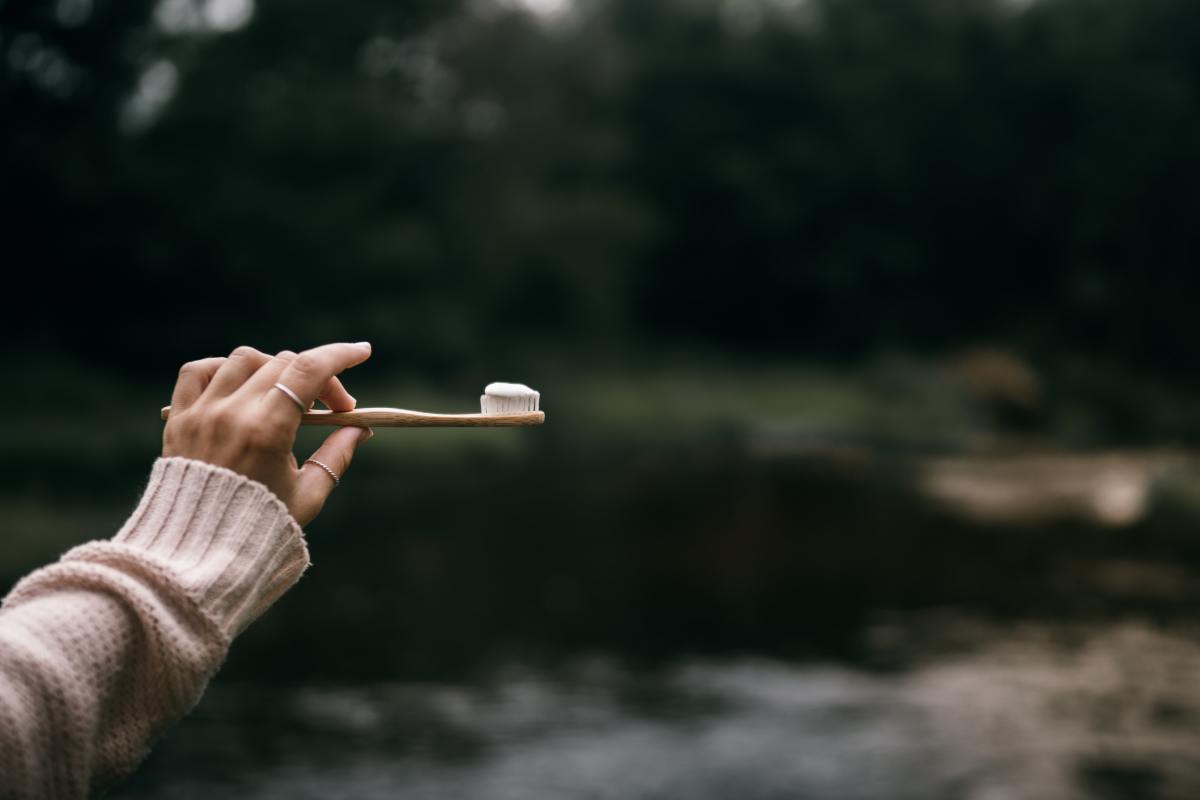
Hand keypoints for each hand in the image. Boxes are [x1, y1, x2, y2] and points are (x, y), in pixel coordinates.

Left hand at [162, 342, 373, 524]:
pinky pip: (198, 371)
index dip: (340, 355)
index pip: (309, 370)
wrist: (196, 553)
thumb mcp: (309, 494)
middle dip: (318, 378)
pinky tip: (242, 386)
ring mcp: (201, 413)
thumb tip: (359, 429)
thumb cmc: (259, 527)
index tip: (362, 352)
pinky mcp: (178, 419)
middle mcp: (231, 413)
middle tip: (333, 407)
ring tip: (288, 396)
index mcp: (267, 431)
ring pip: (244, 360)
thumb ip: (336, 456)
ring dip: (275, 368)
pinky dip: (222, 369)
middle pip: (284, 364)